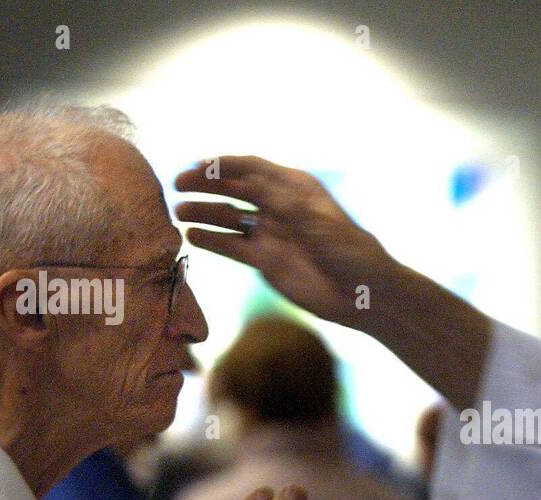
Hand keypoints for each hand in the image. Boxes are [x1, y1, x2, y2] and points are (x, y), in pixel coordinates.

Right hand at [174, 156, 392, 325]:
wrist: (362, 294)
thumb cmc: (350, 252)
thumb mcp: (319, 223)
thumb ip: (284, 204)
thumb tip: (251, 184)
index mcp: (295, 188)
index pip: (253, 168)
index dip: (224, 165)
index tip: (197, 166)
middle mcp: (279, 207)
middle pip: (235, 189)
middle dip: (206, 186)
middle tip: (178, 186)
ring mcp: (270, 233)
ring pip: (229, 217)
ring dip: (205, 213)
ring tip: (179, 212)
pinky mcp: (265, 261)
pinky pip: (232, 246)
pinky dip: (212, 241)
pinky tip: (192, 237)